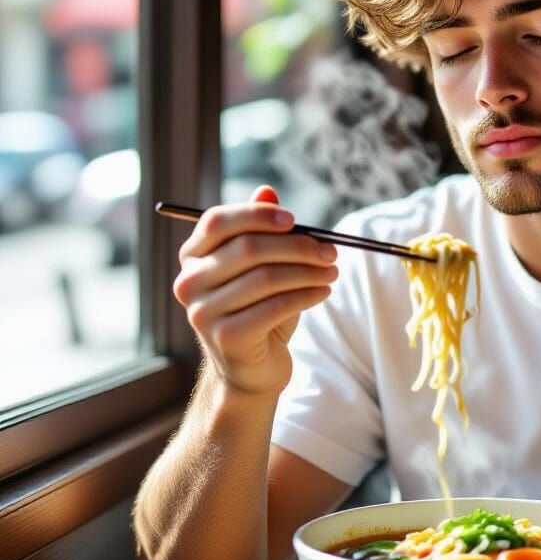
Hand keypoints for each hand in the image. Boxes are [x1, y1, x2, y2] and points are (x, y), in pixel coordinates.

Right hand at [172, 185, 338, 395]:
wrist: (250, 368)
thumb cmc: (258, 309)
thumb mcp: (261, 267)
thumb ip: (261, 230)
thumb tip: (267, 191)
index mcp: (193, 257)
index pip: (218, 221)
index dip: (257, 215)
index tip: (294, 219)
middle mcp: (189, 283)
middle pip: (248, 248)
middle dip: (298, 246)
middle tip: (330, 251)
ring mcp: (203, 312)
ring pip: (266, 278)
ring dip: (308, 272)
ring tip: (332, 272)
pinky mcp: (226, 337)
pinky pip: (275, 306)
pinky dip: (307, 295)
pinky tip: (323, 292)